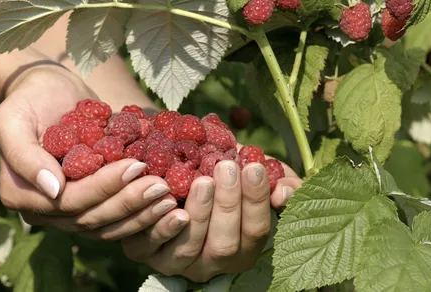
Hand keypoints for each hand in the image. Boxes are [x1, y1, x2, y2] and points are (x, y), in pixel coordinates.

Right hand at [0, 66, 176, 239]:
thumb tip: (53, 189)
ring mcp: (73, 210)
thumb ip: (24, 155)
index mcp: (23, 194)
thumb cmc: (30, 99)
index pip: (69, 201)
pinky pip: (118, 216)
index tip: (136, 167)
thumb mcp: (12, 119)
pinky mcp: (94, 202)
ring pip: (109, 224)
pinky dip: (143, 211)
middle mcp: (47, 209)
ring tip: (170, 199)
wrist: (51, 91)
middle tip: (162, 186)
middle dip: (129, 203)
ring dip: (141, 214)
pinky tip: (169, 201)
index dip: (103, 187)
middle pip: (92, 217)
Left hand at [121, 160, 301, 281]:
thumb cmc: (230, 178)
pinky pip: (150, 245)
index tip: (254, 167)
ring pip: (188, 248)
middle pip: (223, 245)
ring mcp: (179, 262)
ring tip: (202, 181)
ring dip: (197, 214)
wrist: (184, 175)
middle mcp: (214, 263)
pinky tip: (165, 197)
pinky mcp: (147, 253)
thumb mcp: (260, 178)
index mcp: (245, 248)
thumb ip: (284, 183)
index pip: (256, 231)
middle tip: (226, 168)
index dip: (256, 200)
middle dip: (227, 205)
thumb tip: (283, 193)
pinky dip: (158, 224)